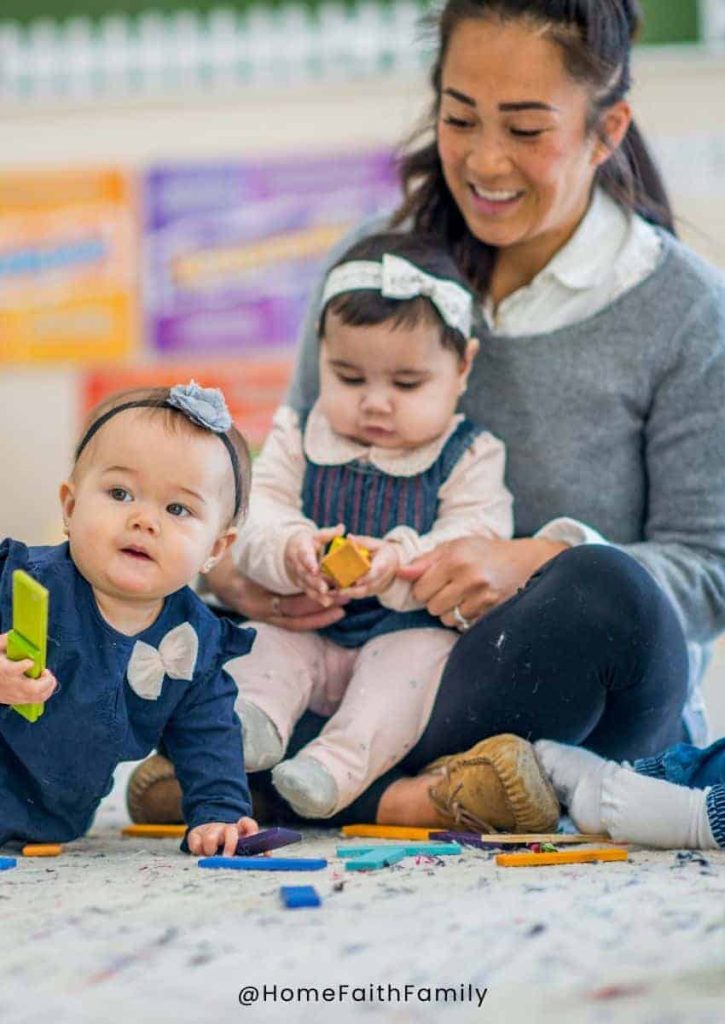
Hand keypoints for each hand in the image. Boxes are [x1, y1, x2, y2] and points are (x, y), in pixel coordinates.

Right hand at [0, 633, 56, 705]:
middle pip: (32, 688)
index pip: (12, 670)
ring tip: (48, 677)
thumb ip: (5, 641)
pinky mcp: (18, 701)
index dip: (24, 666)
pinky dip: (45, 692)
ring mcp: (16, 695)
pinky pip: (36, 701)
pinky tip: (45, 682)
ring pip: (37, 697)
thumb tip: (15, 634)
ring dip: (48, 687)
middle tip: (46, 671)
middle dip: (45, 681)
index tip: (30, 661)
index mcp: (4, 670)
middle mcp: (11, 685)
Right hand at [187, 815, 258, 856]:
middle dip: (230, 844)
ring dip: (210, 849)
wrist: (206, 834)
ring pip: (211, 837)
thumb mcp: (240, 848)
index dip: (251, 831)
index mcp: (239, 830)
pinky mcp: (196, 834)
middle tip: (227, 858)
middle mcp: (226, 828)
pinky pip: (195, 842)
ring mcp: (211, 830)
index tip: (251, 841)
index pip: (248, 824)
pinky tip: (200, 853)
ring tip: (211, 856)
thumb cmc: (227, 846)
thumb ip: (253, 851)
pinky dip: (197, 850)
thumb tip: (267, 856)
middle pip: (230, 831)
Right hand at [204, 553, 346, 632]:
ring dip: (320, 616)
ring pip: (297, 622)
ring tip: (342, 609)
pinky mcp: (269, 615)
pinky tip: (329, 611)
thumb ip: (259, 552)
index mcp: (255, 600)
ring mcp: (265, 616)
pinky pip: (293, 621)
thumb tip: (295, 547)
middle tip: (344, 600)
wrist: (211, 576)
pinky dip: (311, 617)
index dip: (310, 602)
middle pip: (296, 616)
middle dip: (321, 610)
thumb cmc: (228, 562)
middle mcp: (261, 612)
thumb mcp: (242, 554)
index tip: (330, 595)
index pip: (288, 606)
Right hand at [284, 524, 344, 606]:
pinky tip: (327, 602)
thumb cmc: (309, 542)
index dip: (309, 563)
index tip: (315, 569)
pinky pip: (309, 591)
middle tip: (324, 588)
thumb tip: (341, 528)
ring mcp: (299, 575)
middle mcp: (298, 564)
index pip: (304, 556)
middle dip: (314, 582)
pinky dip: (317, 598)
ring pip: (306, 585)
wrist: (291, 551)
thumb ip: (329, 533)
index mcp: (301, 549)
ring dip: (316, 592)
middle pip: (305, 574)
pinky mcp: (302, 583)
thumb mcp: (317, 535)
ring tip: (327, 599)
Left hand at [339, 536, 400, 598]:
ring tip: (332, 592)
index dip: (367, 578)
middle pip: (367, 587)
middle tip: (338, 589)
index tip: (357, 581)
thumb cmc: (382, 552)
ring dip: (347, 594)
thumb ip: (362, 541)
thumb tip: (349, 537)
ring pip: (362, 594)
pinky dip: (347, 595)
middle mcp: (381, 579)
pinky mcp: (370, 592)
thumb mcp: (376, 544)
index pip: (376, 572)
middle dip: (352, 590)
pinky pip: (358, 595)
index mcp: (384, 564)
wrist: (393, 564)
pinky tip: (334, 593)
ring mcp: (376, 587)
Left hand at [396, 536, 568, 627]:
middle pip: (432, 607)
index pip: (420, 590)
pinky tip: (476, 602)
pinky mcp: (493, 611)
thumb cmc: (483, 553)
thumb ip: (424, 561)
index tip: (434, 582)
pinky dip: (466, 616)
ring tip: (464, 595)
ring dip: (451, 610)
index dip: (423, 588)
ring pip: (447, 618)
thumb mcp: (454, 547)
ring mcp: (483, 597)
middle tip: (451, 588)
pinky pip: (464, 624)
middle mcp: (469, 578)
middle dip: (436, 600)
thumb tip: (399, 573)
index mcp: (455, 559)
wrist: (524, 561)